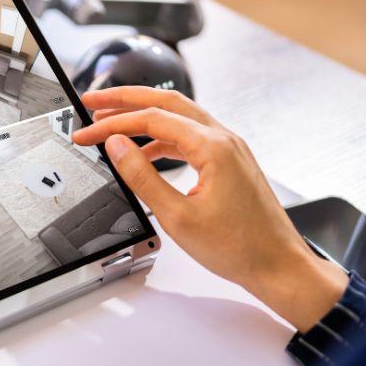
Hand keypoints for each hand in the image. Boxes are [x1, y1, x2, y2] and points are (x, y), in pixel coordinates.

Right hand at [72, 86, 346, 329]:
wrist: (278, 266)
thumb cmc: (239, 248)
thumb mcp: (177, 216)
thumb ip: (142, 177)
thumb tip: (117, 147)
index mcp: (213, 147)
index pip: (152, 119)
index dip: (113, 123)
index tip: (87, 133)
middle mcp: (225, 139)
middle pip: (167, 103)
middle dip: (127, 99)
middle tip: (94, 101)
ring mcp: (230, 149)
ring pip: (180, 117)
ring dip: (144, 117)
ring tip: (113, 125)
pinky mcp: (231, 162)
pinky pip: (191, 138)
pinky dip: (163, 138)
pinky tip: (145, 153)